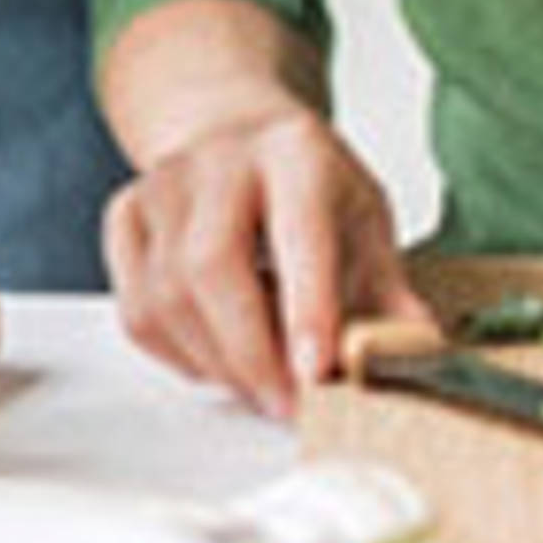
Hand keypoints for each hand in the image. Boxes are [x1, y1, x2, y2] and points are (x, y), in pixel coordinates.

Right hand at [104, 103, 424, 421]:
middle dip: (250, 354)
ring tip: (262, 384)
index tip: (317, 373)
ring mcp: (163, 185)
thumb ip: (390, 293)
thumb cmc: (310, 189)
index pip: (299, 230)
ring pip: (167, 297)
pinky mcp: (125, 217)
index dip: (307, 305)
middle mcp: (220, 159)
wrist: (239, 136)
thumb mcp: (367, 223)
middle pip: (211, 265)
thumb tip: (416, 350)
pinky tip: (219, 355)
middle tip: (288, 406)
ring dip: (217, 364)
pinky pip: (136, 311)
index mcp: (296, 151)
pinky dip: (179, 355)